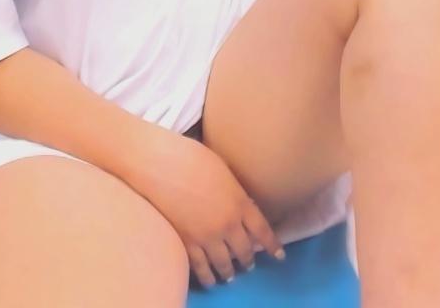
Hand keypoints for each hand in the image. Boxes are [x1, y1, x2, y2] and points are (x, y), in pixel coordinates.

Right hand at [127, 127, 284, 287]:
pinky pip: (200, 266)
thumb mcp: (225, 171)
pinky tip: (209, 280)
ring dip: (229, 272)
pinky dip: (207, 275)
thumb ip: (236, 193)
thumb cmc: (192, 158)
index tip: (278, 255)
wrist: (161, 165)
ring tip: (230, 277)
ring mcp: (207, 236)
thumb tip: (241, 204)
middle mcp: (228, 224)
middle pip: (244, 250)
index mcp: (241, 203)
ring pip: (224, 263)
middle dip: (248, 260)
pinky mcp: (186, 243)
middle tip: (249, 265)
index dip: (271, 245)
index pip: (262, 230)